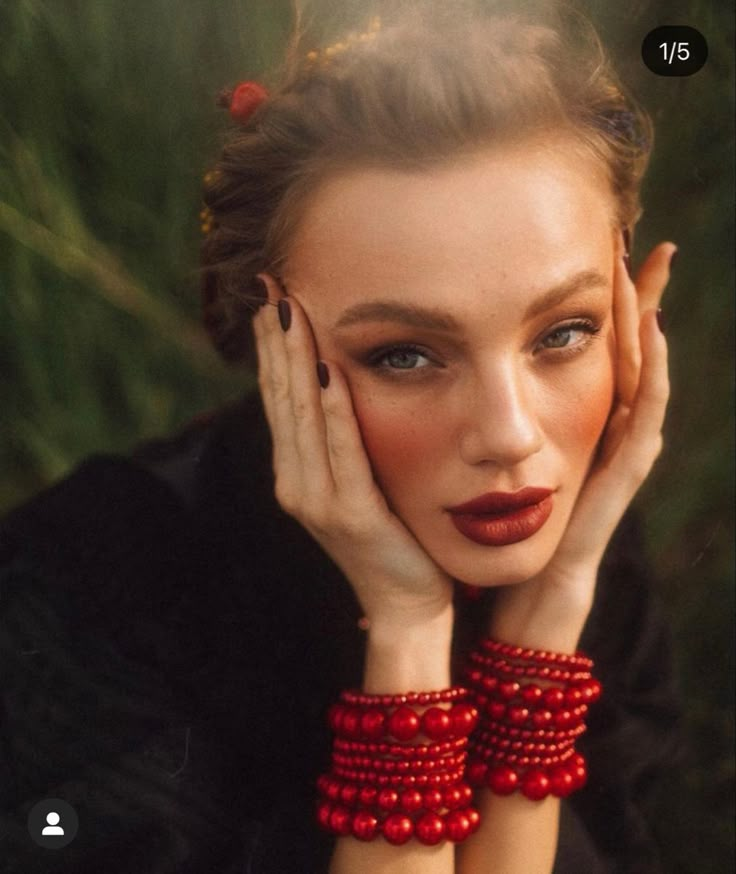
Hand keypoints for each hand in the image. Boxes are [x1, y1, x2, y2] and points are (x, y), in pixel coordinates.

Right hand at [252, 275, 453, 628]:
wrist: (407, 601)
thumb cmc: (392, 535)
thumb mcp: (358, 480)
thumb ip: (343, 439)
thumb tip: (341, 382)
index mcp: (297, 471)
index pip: (280, 396)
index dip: (273, 346)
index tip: (274, 297)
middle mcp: (296, 481)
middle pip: (282, 397)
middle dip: (277, 340)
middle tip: (272, 284)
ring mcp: (317, 500)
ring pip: (302, 416)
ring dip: (294, 360)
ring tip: (289, 311)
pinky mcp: (350, 515)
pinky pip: (342, 452)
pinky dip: (333, 410)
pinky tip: (329, 369)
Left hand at [491, 240, 674, 646]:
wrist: (524, 597)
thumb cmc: (503, 532)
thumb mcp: (491, 463)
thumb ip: (478, 425)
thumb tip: (435, 381)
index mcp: (568, 426)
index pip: (588, 354)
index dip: (597, 307)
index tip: (594, 250)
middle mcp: (601, 435)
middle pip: (625, 356)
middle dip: (634, 299)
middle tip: (642, 241)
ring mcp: (616, 457)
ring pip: (643, 378)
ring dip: (647, 323)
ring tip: (650, 270)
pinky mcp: (618, 482)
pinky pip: (645, 423)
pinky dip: (655, 378)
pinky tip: (653, 335)